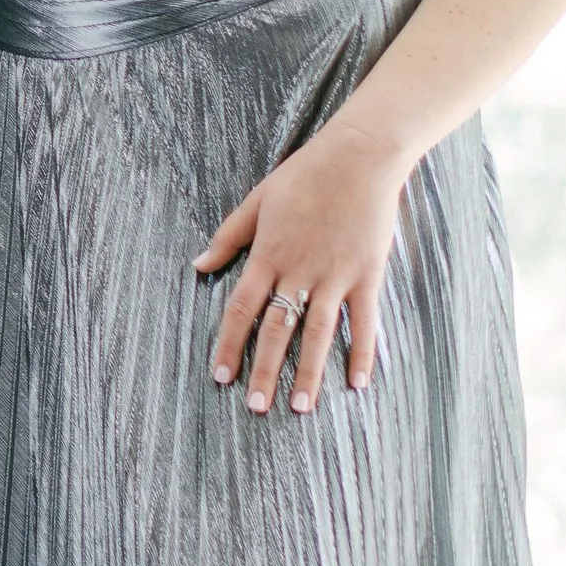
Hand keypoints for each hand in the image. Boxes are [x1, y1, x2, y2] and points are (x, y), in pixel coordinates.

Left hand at [196, 122, 404, 413]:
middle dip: (264, 371)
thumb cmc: (304, 176)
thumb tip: (198, 266)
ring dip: (309, 372)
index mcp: (268, 254)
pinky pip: (364, 322)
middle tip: (256, 407)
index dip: (229, 344)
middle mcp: (299, 271)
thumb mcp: (257, 201)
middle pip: (277, 329)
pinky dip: (361, 352)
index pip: (242, 308)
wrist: (359, 158)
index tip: (220, 376)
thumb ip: (228, 237)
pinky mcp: (367, 275)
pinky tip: (357, 383)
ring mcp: (335, 275)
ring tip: (299, 408)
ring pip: (318, 333)